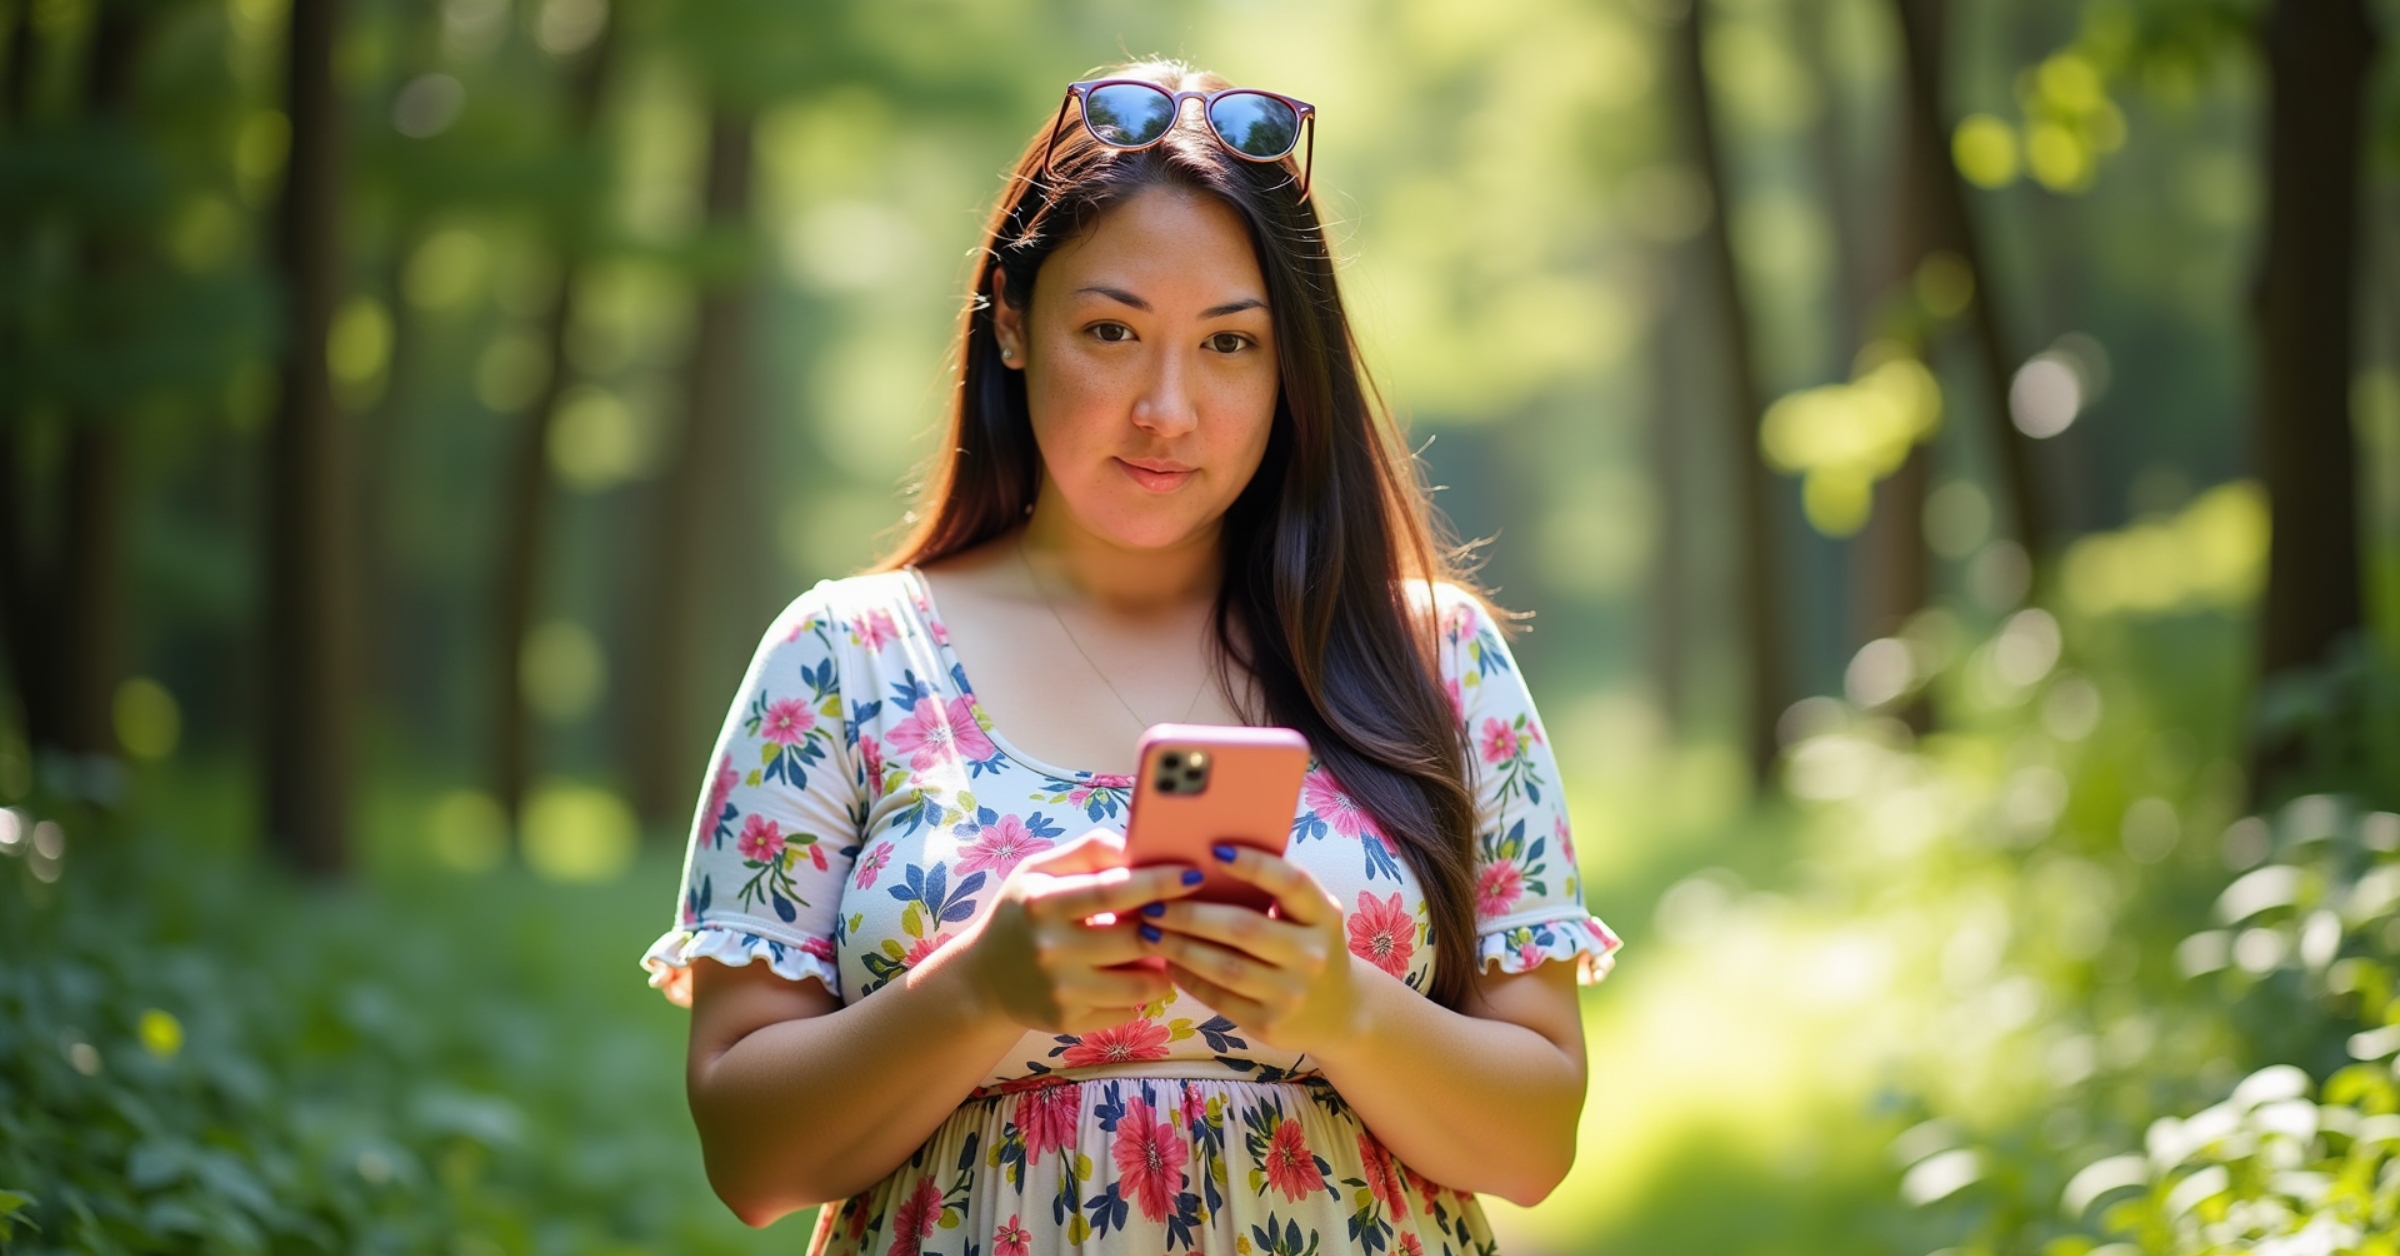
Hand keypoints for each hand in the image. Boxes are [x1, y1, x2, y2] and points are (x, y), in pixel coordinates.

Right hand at [959, 830, 1203, 1035]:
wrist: (985, 978)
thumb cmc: (1024, 912)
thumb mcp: (1042, 870)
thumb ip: (1090, 851)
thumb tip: (1140, 846)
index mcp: (1042, 903)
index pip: (1113, 891)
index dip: (1158, 883)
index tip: (1194, 876)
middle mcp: (1050, 949)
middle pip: (1135, 939)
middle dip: (1169, 928)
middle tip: (1184, 917)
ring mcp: (1060, 991)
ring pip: (1141, 983)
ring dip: (1164, 966)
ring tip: (1163, 949)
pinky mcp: (1069, 1022)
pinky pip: (1130, 1010)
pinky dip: (1143, 994)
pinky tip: (1137, 976)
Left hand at [1139, 843, 1367, 1056]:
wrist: (1341, 1013)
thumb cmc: (1308, 947)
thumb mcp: (1310, 917)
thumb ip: (1275, 891)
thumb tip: (1206, 859)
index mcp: (1324, 915)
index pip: (1292, 882)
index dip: (1255, 864)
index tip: (1215, 850)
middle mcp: (1313, 954)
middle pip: (1243, 928)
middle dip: (1191, 915)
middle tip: (1153, 904)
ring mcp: (1292, 993)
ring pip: (1224, 967)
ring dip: (1180, 947)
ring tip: (1149, 932)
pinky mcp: (1270, 1024)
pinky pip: (1218, 998)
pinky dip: (1188, 978)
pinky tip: (1169, 963)